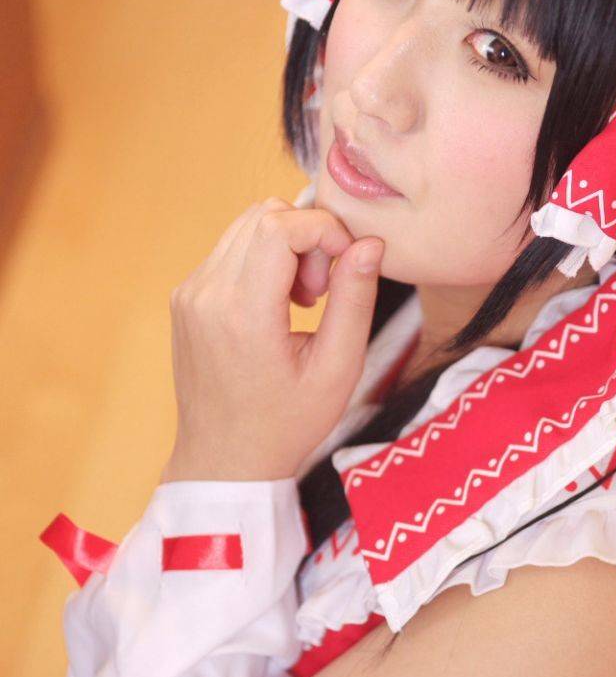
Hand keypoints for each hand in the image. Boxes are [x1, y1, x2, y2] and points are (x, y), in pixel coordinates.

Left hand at [159, 197, 384, 482]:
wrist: (225, 460)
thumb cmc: (285, 424)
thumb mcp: (338, 368)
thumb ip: (355, 299)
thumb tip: (370, 244)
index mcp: (243, 313)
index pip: (281, 225)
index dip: (326, 229)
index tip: (346, 264)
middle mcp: (206, 294)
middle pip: (264, 216)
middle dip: (307, 238)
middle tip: (321, 292)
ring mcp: (189, 293)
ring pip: (246, 227)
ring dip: (285, 247)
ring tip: (301, 301)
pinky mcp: (185, 297)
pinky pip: (229, 250)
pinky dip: (262, 261)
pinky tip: (275, 308)